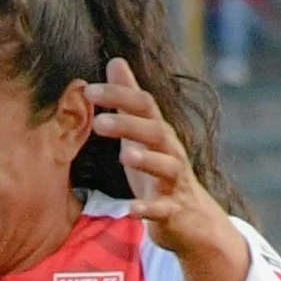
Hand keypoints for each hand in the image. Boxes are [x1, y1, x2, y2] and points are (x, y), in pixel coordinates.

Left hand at [87, 57, 248, 280]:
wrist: (192, 220)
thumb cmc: (159, 172)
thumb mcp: (142, 134)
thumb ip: (128, 100)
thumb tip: (115, 60)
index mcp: (158, 133)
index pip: (143, 106)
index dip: (119, 95)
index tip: (88, 90)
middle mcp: (171, 152)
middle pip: (155, 133)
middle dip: (130, 126)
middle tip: (100, 122)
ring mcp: (174, 182)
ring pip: (166, 167)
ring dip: (147, 160)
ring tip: (126, 156)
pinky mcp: (173, 212)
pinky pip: (163, 210)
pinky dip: (149, 209)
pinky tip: (132, 209)